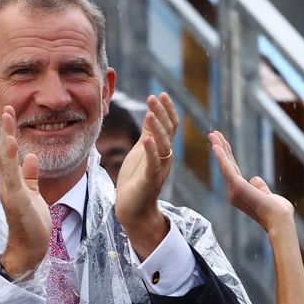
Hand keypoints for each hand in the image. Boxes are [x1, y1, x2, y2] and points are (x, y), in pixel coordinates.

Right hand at [0, 106, 51, 278]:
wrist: (29, 248)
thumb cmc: (31, 223)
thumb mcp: (33, 193)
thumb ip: (30, 175)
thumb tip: (31, 156)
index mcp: (10, 181)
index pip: (8, 153)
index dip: (8, 133)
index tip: (9, 114)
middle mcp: (6, 182)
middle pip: (4, 151)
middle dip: (5, 128)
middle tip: (6, 107)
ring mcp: (9, 189)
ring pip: (6, 158)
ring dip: (7, 136)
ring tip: (7, 116)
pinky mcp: (16, 197)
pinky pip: (13, 174)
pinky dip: (12, 158)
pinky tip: (13, 143)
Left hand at [115, 93, 178, 258]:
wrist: (134, 209)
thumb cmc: (136, 179)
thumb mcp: (142, 151)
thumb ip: (149, 134)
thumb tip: (152, 112)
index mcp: (162, 149)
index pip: (170, 126)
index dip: (167, 110)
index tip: (161, 94)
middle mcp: (165, 157)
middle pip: (168, 132)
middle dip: (162, 113)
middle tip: (153, 97)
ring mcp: (159, 169)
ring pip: (163, 145)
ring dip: (157, 128)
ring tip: (149, 112)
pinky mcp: (150, 180)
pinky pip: (153, 164)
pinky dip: (151, 151)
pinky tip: (145, 139)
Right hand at [209, 131, 294, 233]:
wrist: (280, 220)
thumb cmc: (277, 211)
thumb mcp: (267, 195)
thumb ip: (261, 187)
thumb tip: (255, 178)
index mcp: (240, 193)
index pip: (232, 170)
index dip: (227, 155)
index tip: (222, 142)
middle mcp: (233, 192)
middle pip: (226, 165)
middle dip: (220, 148)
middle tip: (213, 133)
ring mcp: (234, 190)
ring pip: (225, 164)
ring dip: (218, 148)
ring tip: (212, 134)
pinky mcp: (238, 186)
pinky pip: (227, 168)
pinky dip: (221, 157)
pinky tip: (216, 146)